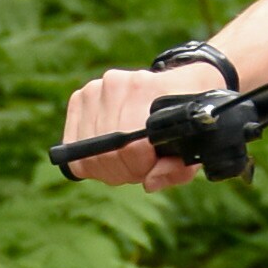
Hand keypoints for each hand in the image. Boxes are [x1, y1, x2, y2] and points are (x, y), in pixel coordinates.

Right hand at [58, 56, 222, 184]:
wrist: (177, 85)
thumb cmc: (184, 121)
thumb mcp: (194, 146)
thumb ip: (177, 169)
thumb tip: (149, 183)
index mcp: (154, 91)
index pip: (130, 146)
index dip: (139, 168)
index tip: (150, 168)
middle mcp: (121, 84)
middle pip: (107, 153)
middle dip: (124, 170)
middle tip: (140, 167)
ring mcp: (98, 88)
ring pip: (88, 152)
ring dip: (107, 165)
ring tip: (128, 157)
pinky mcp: (82, 95)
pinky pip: (73, 144)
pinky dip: (88, 156)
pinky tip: (109, 149)